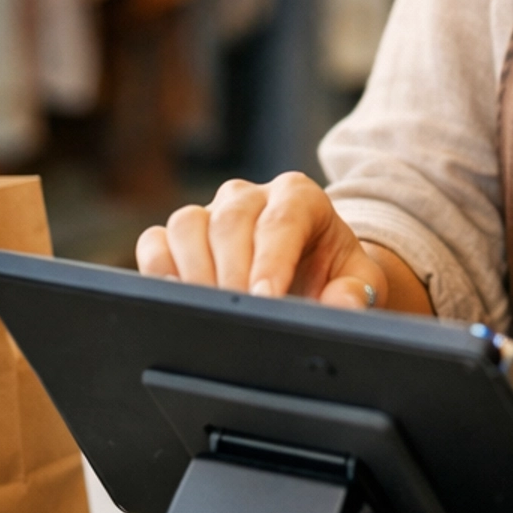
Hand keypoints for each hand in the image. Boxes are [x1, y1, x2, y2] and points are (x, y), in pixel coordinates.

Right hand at [135, 172, 382, 308]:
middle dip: (232, 274)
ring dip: (193, 273)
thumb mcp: (357, 282)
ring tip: (209, 314)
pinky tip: (174, 302)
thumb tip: (344, 304)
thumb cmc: (332, 275)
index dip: (271, 262)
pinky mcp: (180, 233)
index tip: (266, 300)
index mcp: (300, 196)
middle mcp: (251, 196)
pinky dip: (158, 270)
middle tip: (237, 317)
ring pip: (187, 224)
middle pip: (230, 222)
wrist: (308, 275)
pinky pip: (155, 241)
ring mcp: (211, 211)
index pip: (281, 221)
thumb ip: (356, 292)